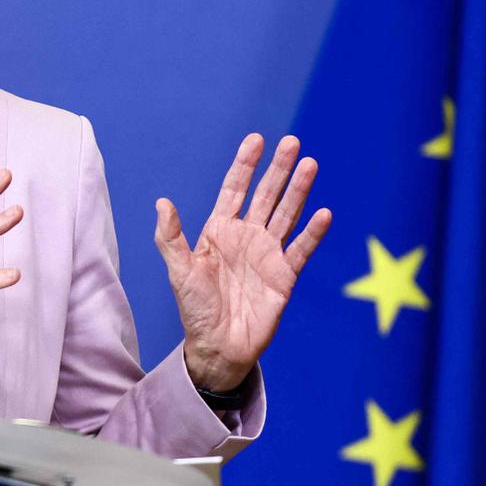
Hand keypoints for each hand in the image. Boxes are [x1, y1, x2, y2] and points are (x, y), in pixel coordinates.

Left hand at [154, 133, 331, 391]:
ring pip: (287, 214)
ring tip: (309, 164)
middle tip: (291, 143)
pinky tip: (323, 212)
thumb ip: (171, 238)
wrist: (218, 346)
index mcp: (220, 230)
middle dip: (278, 169)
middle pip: (266, 195)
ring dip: (298, 190)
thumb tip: (162, 202)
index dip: (245, 165)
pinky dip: (313, 232)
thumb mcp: (179, 271)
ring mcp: (268, 253)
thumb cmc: (196, 309)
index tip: (256, 140)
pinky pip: (302, 248)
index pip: (234, 189)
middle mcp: (247, 236)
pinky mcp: (285, 275)